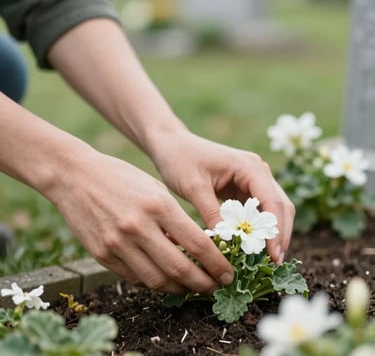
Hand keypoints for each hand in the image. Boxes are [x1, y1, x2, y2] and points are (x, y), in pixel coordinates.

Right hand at [49, 147, 233, 293]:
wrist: (75, 176)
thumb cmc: (120, 177)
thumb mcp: (154, 189)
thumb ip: (173, 220)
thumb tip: (192, 250)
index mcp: (158, 205)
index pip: (197, 243)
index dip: (218, 264)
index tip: (228, 273)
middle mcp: (139, 227)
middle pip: (180, 269)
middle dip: (204, 283)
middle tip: (216, 287)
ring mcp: (118, 243)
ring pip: (157, 281)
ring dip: (180, 288)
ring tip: (192, 286)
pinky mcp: (102, 255)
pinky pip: (135, 278)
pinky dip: (154, 283)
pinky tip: (165, 279)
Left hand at [151, 130, 294, 264]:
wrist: (171, 145)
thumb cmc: (180, 160)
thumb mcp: (194, 187)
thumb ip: (212, 213)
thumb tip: (227, 244)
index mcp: (249, 167)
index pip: (273, 202)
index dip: (276, 231)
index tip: (274, 257)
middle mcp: (257, 171)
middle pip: (280, 206)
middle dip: (279, 235)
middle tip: (274, 264)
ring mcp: (252, 179)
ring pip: (272, 210)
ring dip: (271, 233)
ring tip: (266, 261)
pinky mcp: (243, 188)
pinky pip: (257, 211)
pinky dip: (257, 228)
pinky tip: (250, 246)